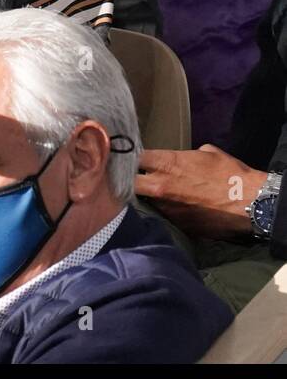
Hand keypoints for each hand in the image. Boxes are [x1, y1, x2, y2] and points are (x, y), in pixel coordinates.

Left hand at [136, 145, 267, 240]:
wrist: (251, 203)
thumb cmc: (231, 173)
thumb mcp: (207, 153)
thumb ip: (185, 155)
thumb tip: (181, 159)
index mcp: (166, 163)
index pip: (132, 158)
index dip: (128, 158)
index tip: (128, 159)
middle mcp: (160, 186)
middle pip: (127, 183)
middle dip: (126, 181)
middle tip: (131, 180)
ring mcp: (167, 208)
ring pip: (145, 201)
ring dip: (148, 198)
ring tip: (156, 196)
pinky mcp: (177, 224)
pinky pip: (164, 216)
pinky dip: (166, 213)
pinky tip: (175, 210)